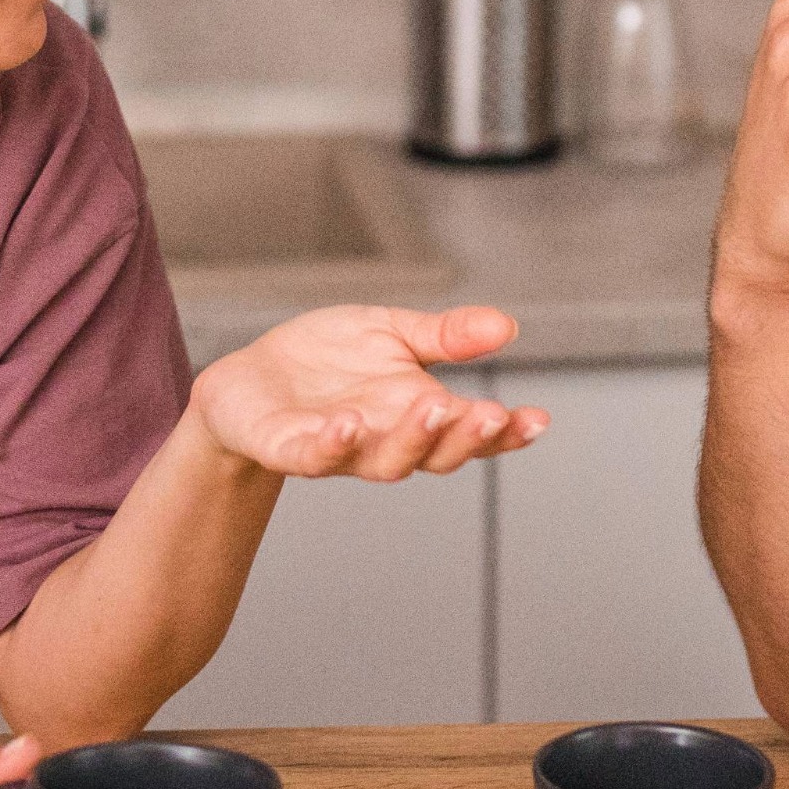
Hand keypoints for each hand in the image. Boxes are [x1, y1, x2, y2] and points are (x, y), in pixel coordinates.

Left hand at [191, 304, 548, 480]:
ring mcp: (340, 450)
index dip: (506, 432)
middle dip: (464, 437)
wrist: (249, 380)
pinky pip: (316, 456)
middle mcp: (386, 441)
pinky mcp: (289, 449)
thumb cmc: (326, 361)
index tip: (539, 419)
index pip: (471, 432)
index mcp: (417, 415)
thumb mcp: (391, 332)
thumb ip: (444, 335)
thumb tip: (507, 325)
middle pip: (436, 455)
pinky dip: (335, 443)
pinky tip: (348, 422)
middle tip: (490, 414)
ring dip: (411, 439)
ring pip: (385, 462)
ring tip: (431, 405)